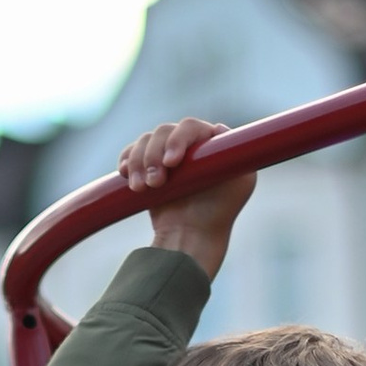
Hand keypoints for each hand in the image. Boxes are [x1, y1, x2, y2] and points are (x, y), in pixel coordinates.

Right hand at [121, 115, 254, 276]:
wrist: (189, 238)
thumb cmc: (217, 213)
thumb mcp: (240, 183)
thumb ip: (238, 154)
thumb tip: (221, 128)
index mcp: (210, 143)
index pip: (190, 127)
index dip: (178, 140)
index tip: (171, 163)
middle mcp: (188, 145)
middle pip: (163, 131)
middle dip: (154, 156)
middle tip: (155, 183)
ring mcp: (166, 155)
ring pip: (145, 141)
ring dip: (139, 163)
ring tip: (140, 188)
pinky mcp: (147, 167)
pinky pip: (131, 152)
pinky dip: (126, 160)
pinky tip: (125, 174)